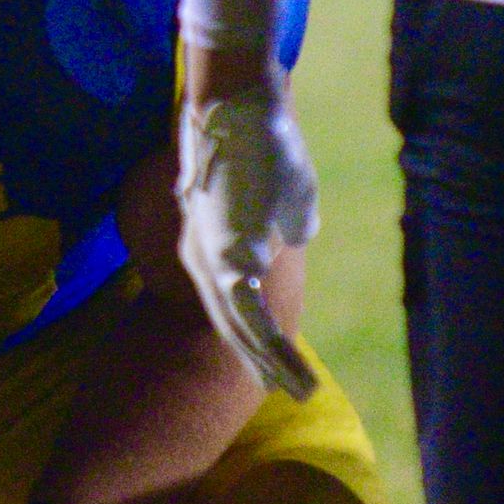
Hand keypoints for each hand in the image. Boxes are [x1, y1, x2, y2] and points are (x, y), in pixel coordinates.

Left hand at [177, 81, 317, 399]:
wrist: (238, 107)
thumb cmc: (261, 142)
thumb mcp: (284, 190)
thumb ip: (288, 219)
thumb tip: (295, 236)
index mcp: (210, 247)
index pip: (232, 306)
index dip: (253, 341)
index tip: (271, 371)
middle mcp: (202, 260)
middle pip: (233, 327)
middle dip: (264, 365)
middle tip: (294, 396)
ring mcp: (211, 259)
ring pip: (241, 327)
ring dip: (272, 363)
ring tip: (301, 391)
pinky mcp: (227, 253)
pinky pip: (249, 311)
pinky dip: (268, 342)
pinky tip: (283, 368)